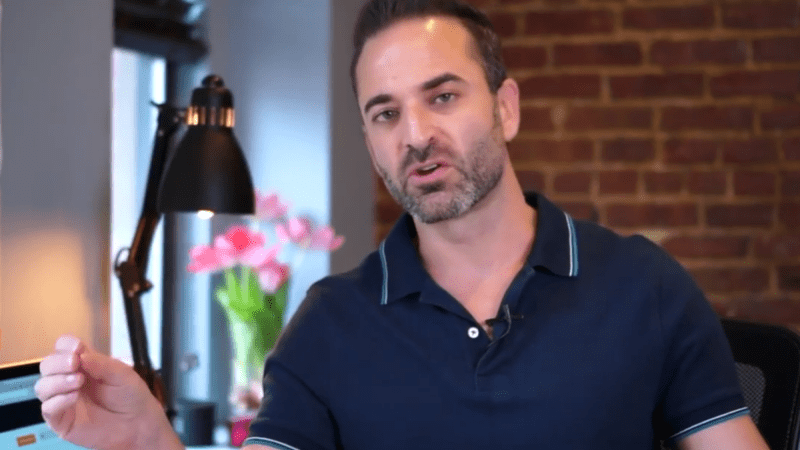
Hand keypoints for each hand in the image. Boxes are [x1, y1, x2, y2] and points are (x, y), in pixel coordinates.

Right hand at [34, 335, 182, 449]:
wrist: (138, 423)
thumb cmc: (131, 396)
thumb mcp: (121, 373)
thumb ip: (100, 363)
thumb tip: (80, 355)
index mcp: (83, 364)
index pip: (63, 348)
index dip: (66, 345)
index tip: (77, 347)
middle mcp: (69, 380)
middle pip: (47, 365)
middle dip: (58, 362)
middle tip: (74, 363)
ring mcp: (63, 400)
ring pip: (43, 387)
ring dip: (57, 381)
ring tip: (78, 381)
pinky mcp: (62, 421)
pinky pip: (48, 409)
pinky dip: (58, 400)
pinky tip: (73, 396)